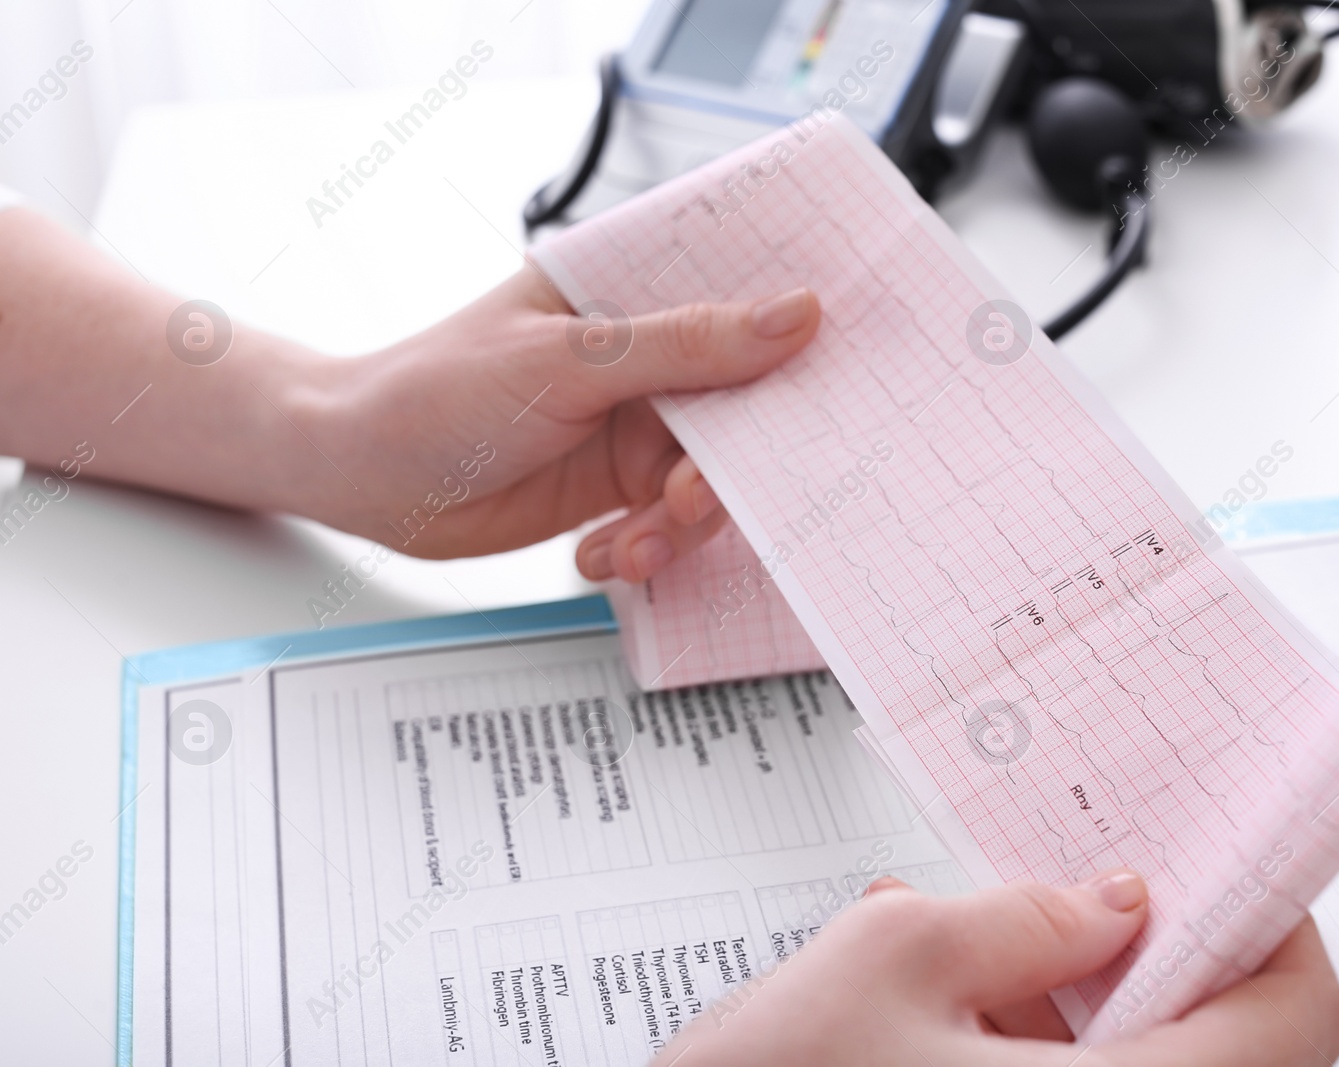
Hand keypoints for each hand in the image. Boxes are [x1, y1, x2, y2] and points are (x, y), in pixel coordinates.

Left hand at [324, 265, 818, 574]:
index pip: (744, 298)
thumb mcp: (570, 362)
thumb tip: (795, 314)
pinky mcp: (619, 488)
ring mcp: (635, 425)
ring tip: (633, 543)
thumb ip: (688, 344)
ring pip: (714, 480)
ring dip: (682, 525)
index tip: (839, 379)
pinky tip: (601, 553)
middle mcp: (646, 357)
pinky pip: (671, 526)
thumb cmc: (436, 390)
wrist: (360, 477)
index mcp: (635, 291)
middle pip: (745, 407)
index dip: (797, 338)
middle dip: (733, 466)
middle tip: (691, 497)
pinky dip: (648, 550)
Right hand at [658, 871, 1338, 1066]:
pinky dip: (1039, 1050)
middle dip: (1160, 956)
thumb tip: (1113, 903)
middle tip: (1105, 888)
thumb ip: (1022, 917)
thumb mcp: (890, 957)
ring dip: (1088, 1003)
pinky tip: (953, 1000)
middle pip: (1224, 1048)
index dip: (1274, 926)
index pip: (1295, 1019)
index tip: (1233, 869)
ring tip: (995, 937)